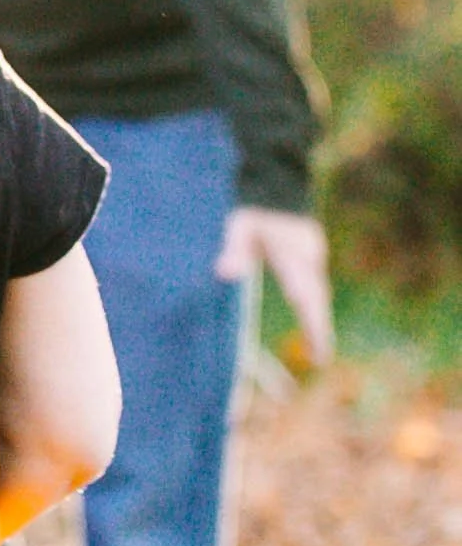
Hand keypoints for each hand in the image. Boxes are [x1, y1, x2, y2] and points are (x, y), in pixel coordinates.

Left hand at [215, 205, 333, 367]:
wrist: (274, 186)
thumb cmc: (252, 208)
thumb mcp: (238, 225)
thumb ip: (233, 248)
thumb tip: (224, 273)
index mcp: (292, 252)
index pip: (302, 293)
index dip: (310, 322)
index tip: (317, 348)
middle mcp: (309, 255)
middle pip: (315, 297)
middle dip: (318, 327)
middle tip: (321, 359)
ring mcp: (312, 254)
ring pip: (317, 291)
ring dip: (317, 319)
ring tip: (318, 352)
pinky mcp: (310, 254)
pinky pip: (314, 285)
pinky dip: (312, 305)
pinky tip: (311, 326)